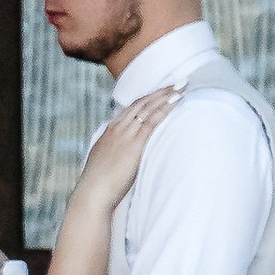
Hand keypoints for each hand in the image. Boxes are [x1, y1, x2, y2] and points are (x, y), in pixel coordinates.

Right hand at [62, 84, 176, 229]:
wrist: (93, 193)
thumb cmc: (99, 184)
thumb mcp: (105, 162)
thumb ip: (115, 153)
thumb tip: (122, 155)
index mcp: (110, 131)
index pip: (132, 108)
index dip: (147, 99)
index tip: (160, 92)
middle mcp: (117, 128)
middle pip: (142, 103)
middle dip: (160, 92)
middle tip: (177, 81)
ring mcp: (125, 134)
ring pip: (148, 108)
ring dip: (166, 95)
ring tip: (181, 86)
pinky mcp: (134, 144)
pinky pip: (153, 121)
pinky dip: (165, 108)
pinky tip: (176, 102)